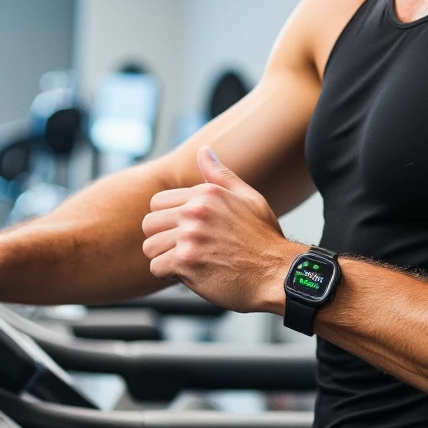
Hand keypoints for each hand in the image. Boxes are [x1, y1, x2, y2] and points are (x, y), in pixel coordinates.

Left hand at [141, 147, 295, 313]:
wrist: (277, 274)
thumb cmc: (264, 240)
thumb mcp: (249, 199)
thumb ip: (221, 176)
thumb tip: (204, 151)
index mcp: (206, 193)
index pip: (158, 202)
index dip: (168, 221)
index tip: (185, 233)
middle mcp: (195, 211)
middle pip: (149, 224)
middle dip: (162, 240)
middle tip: (184, 250)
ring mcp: (189, 236)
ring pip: (150, 247)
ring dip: (164, 259)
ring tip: (187, 263)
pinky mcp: (186, 261)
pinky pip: (157, 267)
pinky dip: (169, 276)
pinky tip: (189, 275)